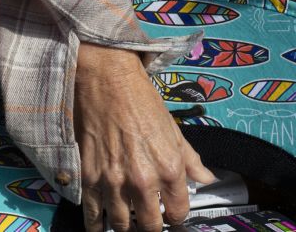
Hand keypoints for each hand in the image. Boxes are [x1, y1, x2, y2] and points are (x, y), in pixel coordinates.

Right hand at [74, 44, 214, 231]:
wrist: (106, 78)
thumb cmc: (141, 98)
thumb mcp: (173, 128)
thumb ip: (191, 159)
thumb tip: (206, 178)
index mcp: (169, 168)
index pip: (178, 213)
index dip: (176, 217)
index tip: (171, 215)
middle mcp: (143, 180)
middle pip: (150, 225)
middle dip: (152, 227)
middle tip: (149, 222)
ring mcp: (114, 181)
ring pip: (122, 224)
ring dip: (127, 227)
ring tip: (128, 225)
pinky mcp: (89, 176)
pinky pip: (93, 214)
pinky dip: (97, 225)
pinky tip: (100, 228)